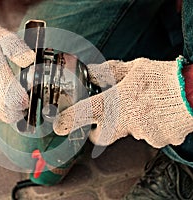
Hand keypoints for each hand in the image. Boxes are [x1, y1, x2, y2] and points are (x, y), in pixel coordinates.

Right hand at [0, 21, 34, 122]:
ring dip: (2, 108)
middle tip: (17, 96)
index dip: (26, 101)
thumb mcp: (2, 37)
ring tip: (2, 91)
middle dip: (16, 108)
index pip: (19, 104)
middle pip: (9, 115)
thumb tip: (31, 61)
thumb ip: (20, 50)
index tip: (26, 94)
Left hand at [53, 57, 192, 147]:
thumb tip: (91, 72)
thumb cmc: (164, 78)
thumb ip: (108, 72)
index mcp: (114, 103)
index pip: (83, 114)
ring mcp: (141, 134)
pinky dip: (149, 126)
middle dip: (98, 131)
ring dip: (131, 122)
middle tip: (105, 119)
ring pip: (127, 133)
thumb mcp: (133, 68)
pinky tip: (157, 113)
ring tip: (144, 106)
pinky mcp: (158, 141)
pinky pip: (148, 136)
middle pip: (100, 137)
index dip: (67, 121)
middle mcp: (125, 123)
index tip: (60, 127)